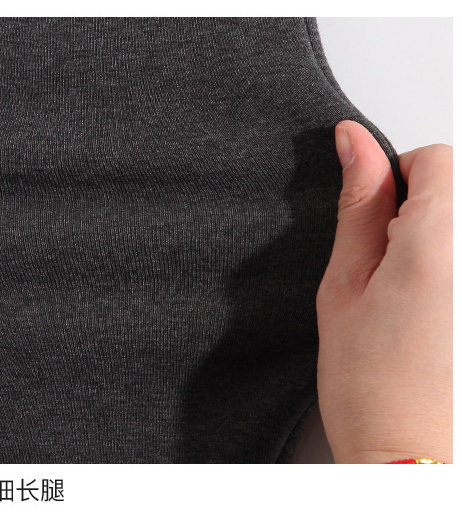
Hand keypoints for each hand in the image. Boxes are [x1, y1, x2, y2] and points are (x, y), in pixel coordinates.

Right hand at [316, 120, 451, 463]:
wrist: (409, 458)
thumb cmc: (371, 386)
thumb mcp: (344, 287)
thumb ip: (357, 207)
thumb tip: (355, 143)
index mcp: (442, 243)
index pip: (437, 159)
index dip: (397, 183)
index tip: (379, 227)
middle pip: (459, 194)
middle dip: (423, 217)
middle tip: (391, 276)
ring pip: (461, 233)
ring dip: (440, 250)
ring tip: (416, 306)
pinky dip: (449, 278)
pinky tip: (437, 322)